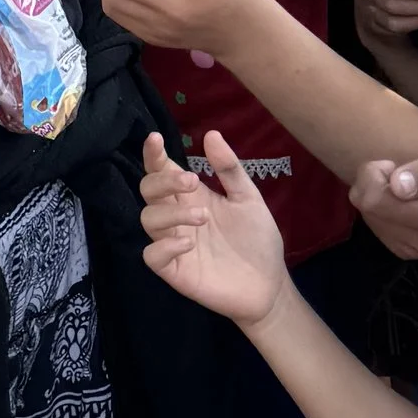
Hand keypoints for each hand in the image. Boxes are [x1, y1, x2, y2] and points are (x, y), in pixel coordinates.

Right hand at [139, 128, 287, 325]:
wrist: (270, 284)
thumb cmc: (257, 239)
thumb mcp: (248, 199)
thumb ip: (229, 169)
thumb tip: (211, 133)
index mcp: (191, 196)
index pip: (161, 170)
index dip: (153, 154)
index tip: (155, 139)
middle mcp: (177, 217)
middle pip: (148, 190)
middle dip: (163, 181)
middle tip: (191, 182)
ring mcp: (173, 244)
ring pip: (148, 219)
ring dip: (170, 213)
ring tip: (203, 217)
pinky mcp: (175, 271)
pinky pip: (152, 256)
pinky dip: (164, 247)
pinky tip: (189, 243)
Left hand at [348, 126, 417, 261]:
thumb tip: (399, 188)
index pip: (381, 200)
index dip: (377, 174)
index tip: (393, 164)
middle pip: (374, 210)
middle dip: (374, 183)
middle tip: (393, 169)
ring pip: (373, 220)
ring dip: (376, 197)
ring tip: (399, 184)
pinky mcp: (411, 251)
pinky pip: (378, 230)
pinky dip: (380, 210)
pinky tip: (398, 200)